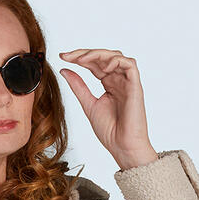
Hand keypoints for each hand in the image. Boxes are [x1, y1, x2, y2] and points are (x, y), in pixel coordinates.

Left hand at [57, 49, 158, 170]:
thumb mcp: (88, 104)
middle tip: (68, 56)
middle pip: (103, 56)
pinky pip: (129, 64)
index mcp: (108, 83)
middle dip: (85, 53)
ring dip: (98, 54)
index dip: (79, 57)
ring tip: (82, 60)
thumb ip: (78, 86)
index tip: (62, 57)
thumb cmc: (110, 131)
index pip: (94, 63)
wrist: (122, 146)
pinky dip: (115, 61)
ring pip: (116, 56)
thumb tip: (64, 70)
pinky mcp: (135, 85)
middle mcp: (118, 79)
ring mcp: (128, 81)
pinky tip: (103, 67)